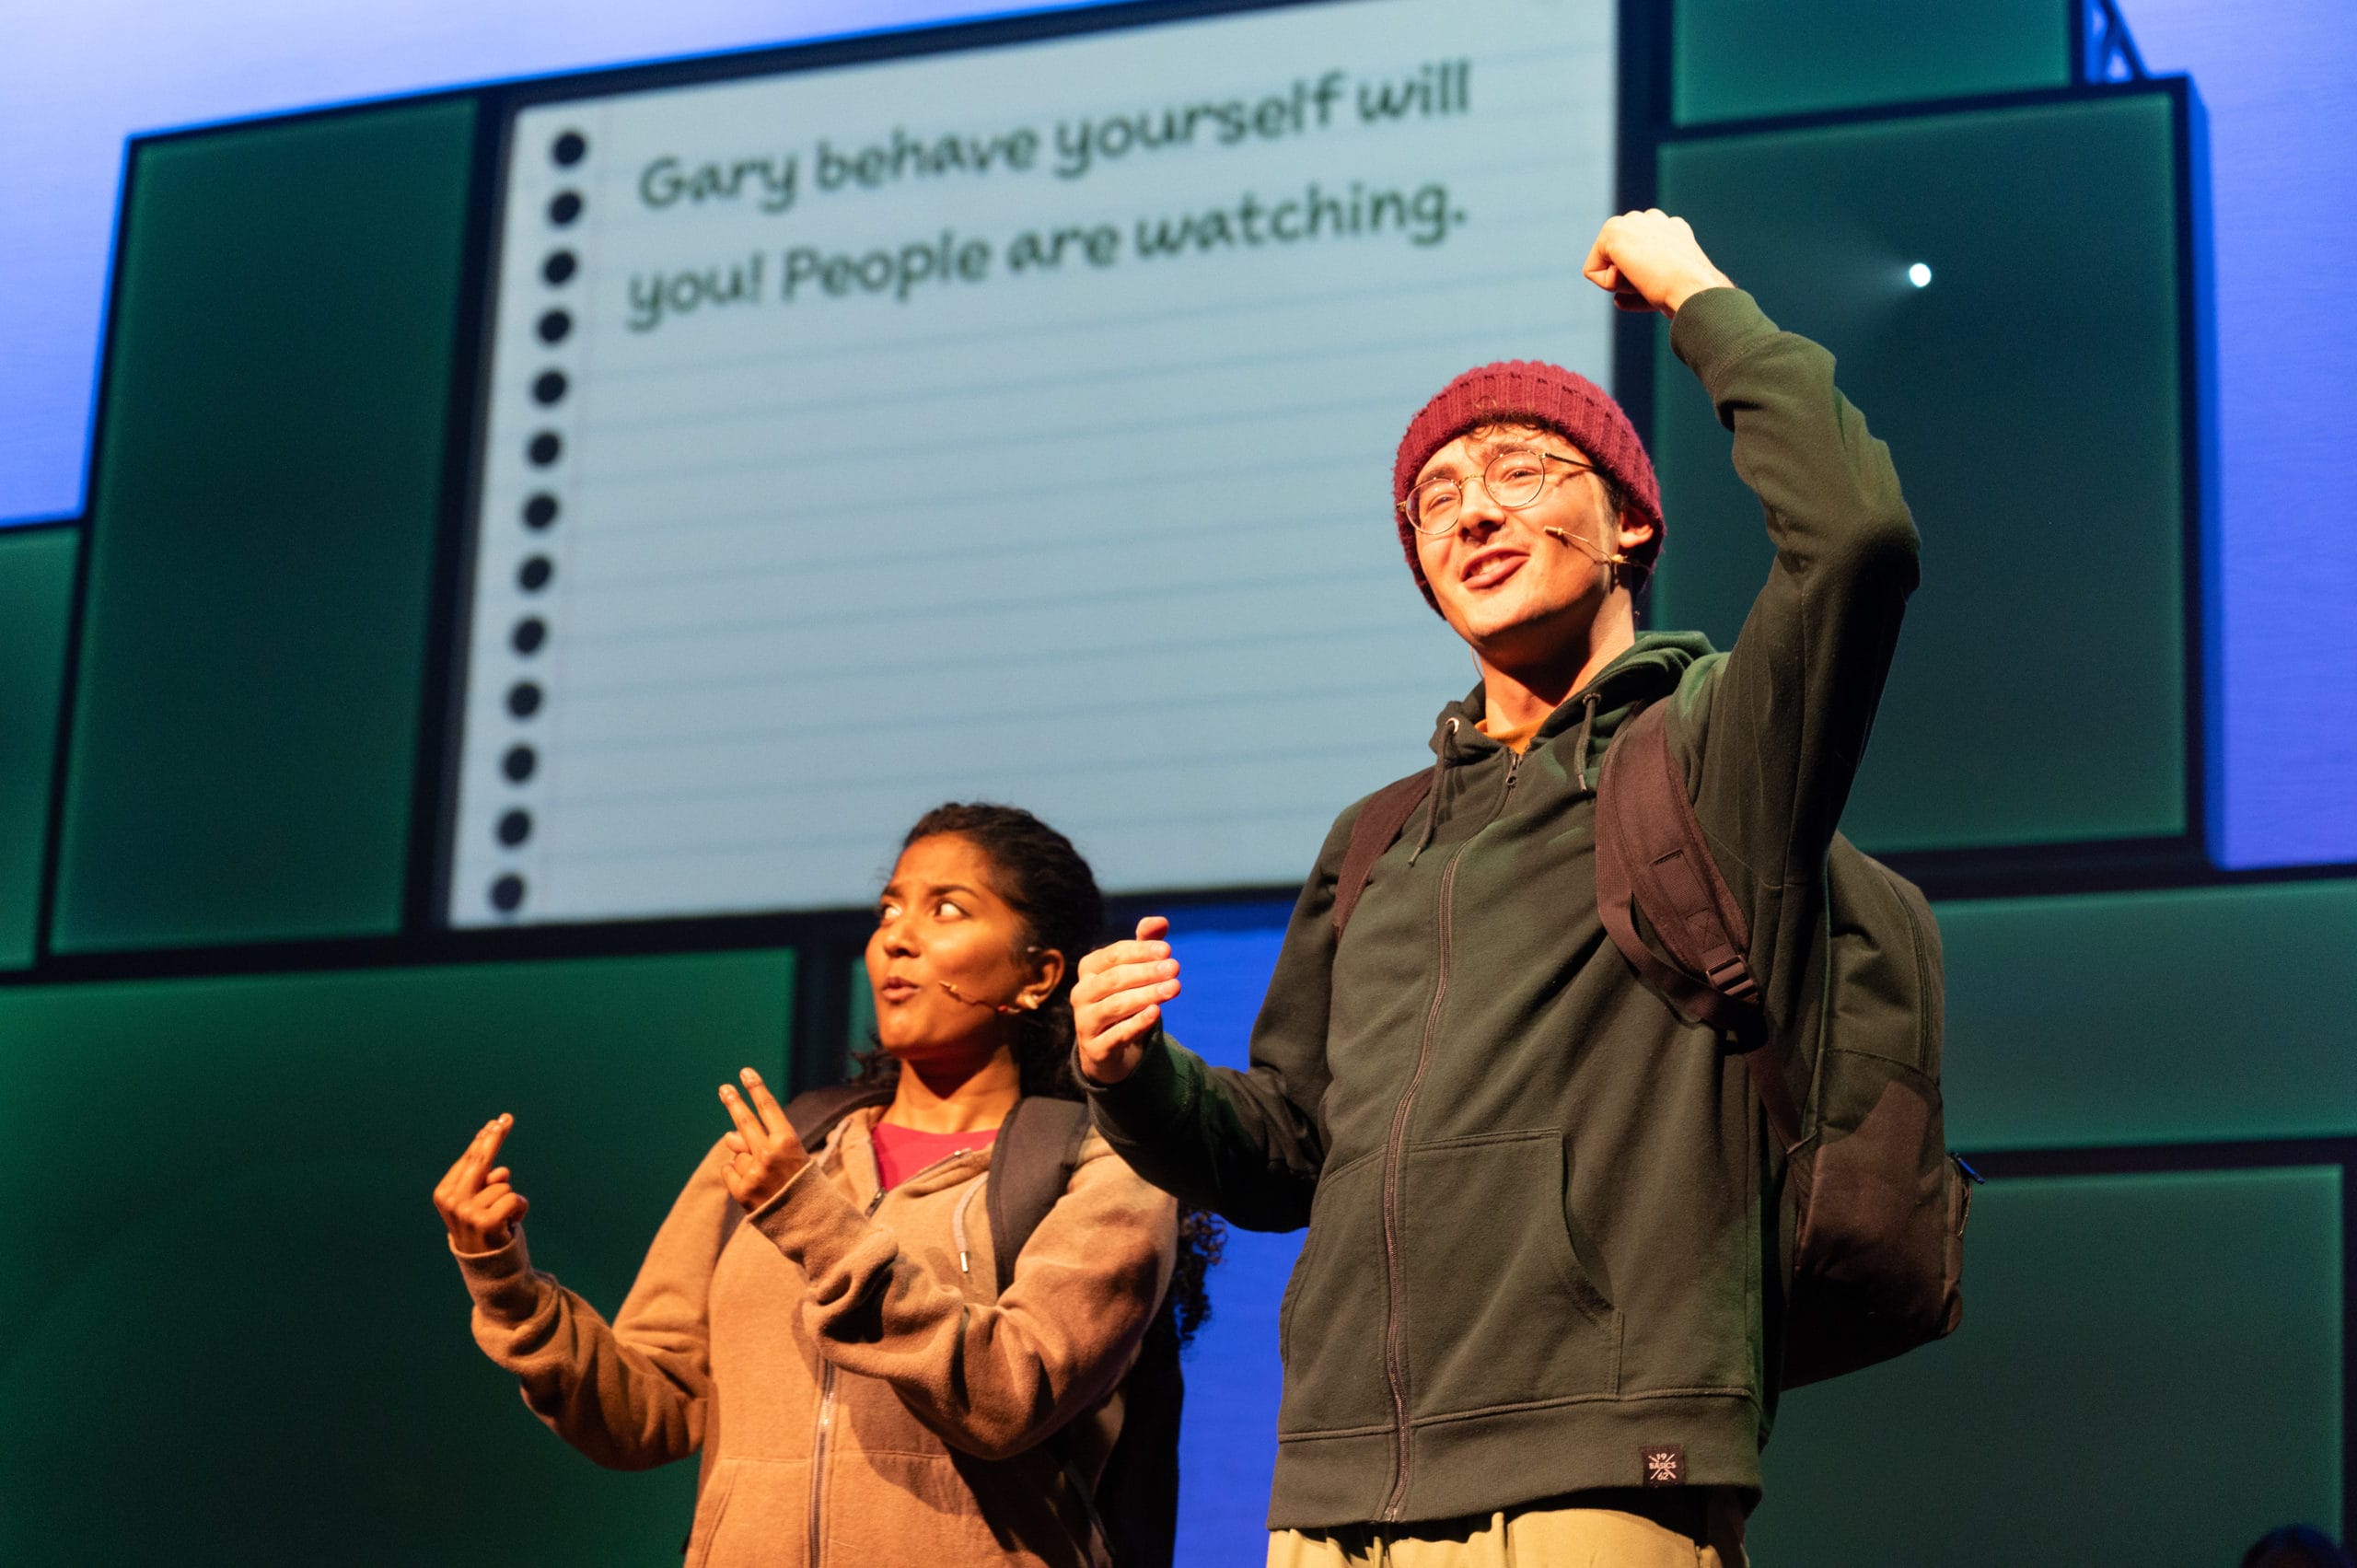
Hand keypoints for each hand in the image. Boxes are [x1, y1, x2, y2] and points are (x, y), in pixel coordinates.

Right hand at [433, 1113, 528, 1252]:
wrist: (490, 1271)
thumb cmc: (486, 1232)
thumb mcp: (481, 1204)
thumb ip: (487, 1184)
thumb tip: (503, 1171)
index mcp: (444, 1193)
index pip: (469, 1159)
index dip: (485, 1139)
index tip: (497, 1121)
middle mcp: (451, 1201)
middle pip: (479, 1160)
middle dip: (494, 1137)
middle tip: (506, 1118)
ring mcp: (466, 1212)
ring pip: (503, 1184)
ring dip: (511, 1199)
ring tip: (503, 1220)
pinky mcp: (485, 1222)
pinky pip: (514, 1198)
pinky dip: (520, 1209)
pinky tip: (511, 1225)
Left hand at [717, 1067, 807, 1211]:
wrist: (809, 1223)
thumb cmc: (801, 1184)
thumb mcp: (790, 1158)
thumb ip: (760, 1143)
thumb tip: (727, 1136)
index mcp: (788, 1141)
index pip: (768, 1108)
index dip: (756, 1089)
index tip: (745, 1073)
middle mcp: (769, 1154)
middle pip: (745, 1122)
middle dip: (734, 1102)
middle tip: (724, 1088)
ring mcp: (754, 1173)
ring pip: (738, 1154)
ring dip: (747, 1161)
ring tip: (767, 1178)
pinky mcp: (742, 1191)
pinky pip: (729, 1171)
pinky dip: (737, 1176)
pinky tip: (755, 1186)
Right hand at [1072, 916, 1181, 1085]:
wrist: (1109, 1048)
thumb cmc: (1123, 999)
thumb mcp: (1134, 971)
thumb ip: (1145, 945)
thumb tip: (1161, 921)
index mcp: (1089, 969)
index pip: (1114, 954)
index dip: (1140, 951)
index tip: (1168, 950)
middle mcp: (1081, 993)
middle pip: (1115, 979)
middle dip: (1146, 972)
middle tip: (1175, 968)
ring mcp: (1085, 1022)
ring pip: (1115, 1006)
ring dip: (1146, 995)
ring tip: (1174, 988)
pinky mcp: (1095, 1048)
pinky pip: (1117, 1034)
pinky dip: (1137, 1023)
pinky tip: (1156, 1012)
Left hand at [1582, 210, 1733, 316]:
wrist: (1693, 289)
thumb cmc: (1685, 294)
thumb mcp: (1667, 288)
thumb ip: (1643, 287)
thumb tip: (1616, 300)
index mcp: (1668, 228)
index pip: (1634, 262)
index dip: (1640, 283)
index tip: (1662, 283)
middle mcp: (1650, 218)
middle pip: (1618, 262)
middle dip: (1629, 280)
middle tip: (1655, 281)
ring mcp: (1632, 220)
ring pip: (1606, 263)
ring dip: (1621, 281)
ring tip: (1647, 278)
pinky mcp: (1614, 230)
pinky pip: (1592, 270)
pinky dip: (1608, 284)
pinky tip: (1635, 277)